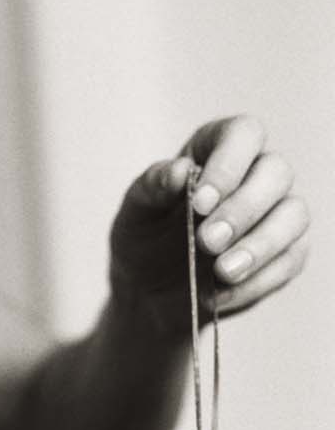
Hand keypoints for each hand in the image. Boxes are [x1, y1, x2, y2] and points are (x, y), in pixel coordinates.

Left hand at [109, 116, 308, 333]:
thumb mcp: (136, 211)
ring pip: (293, 216)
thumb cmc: (145, 238)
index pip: (243, 134)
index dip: (228, 165)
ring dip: (259, 245)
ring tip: (223, 272)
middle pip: (276, 173)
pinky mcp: (285, 253)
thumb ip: (153, 186)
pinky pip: (290, 260)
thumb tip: (179, 172)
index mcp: (219, 148)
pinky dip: (258, 280)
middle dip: (243, 210)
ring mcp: (277, 213)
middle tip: (208, 242)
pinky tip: (224, 294)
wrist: (149, 292)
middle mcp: (256, 173)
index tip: (200, 203)